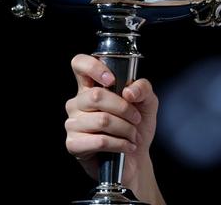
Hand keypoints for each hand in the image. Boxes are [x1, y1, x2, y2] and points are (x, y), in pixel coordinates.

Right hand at [64, 54, 158, 184]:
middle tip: (136, 118)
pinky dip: (120, 144)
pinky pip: (99, 140)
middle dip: (124, 108)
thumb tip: (128, 91)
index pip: (79, 64)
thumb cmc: (137, 127)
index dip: (94, 67)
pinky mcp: (73, 144)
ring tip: (133, 135)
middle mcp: (77, 103)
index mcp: (91, 87)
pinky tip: (127, 146)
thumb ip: (143, 88)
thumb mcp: (147, 102)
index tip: (112, 80)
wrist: (136, 157)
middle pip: (96, 95)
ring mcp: (73, 124)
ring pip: (101, 120)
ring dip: (125, 129)